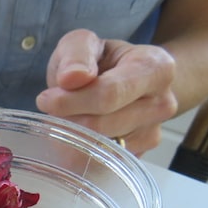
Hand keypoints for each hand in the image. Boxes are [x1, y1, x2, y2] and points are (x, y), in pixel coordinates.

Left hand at [35, 29, 177, 154]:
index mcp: (156, 68)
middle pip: (103, 125)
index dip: (72, 101)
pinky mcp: (137, 156)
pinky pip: (99, 164)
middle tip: (53, 109)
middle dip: (69, 119)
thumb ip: (77, 53)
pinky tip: (78, 133)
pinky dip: (79, 152)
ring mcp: (152, 134)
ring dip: (72, 136)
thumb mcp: (82, 44)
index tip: (45, 100)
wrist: (123, 80)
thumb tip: (72, 78)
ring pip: (98, 148)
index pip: (110, 94)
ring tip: (69, 116)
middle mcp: (162, 104)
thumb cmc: (101, 61)